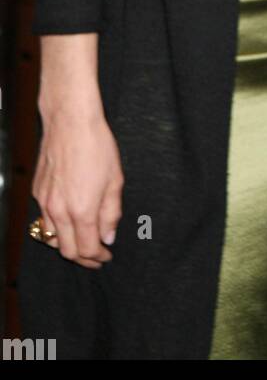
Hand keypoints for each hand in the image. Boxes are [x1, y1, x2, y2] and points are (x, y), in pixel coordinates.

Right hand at [32, 108, 123, 268]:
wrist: (71, 122)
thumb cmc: (97, 146)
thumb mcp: (115, 180)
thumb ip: (111, 213)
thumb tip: (108, 236)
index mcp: (81, 210)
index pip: (86, 249)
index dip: (98, 257)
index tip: (106, 255)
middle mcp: (59, 210)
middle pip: (66, 251)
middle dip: (82, 258)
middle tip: (96, 255)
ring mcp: (44, 202)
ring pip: (52, 238)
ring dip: (67, 244)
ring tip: (82, 240)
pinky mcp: (37, 192)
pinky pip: (44, 219)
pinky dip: (57, 226)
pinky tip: (69, 218)